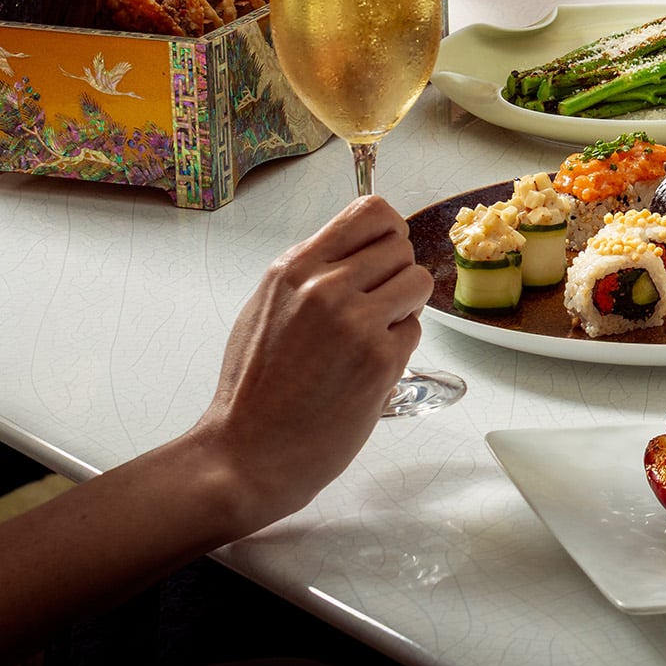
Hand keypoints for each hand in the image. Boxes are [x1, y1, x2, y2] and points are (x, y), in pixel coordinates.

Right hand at [183, 197, 429, 537]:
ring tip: (371, 335)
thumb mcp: (266, 307)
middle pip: (401, 246)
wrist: (248, 453)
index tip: (383, 252)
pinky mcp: (380, 359)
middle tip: (375, 306)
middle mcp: (325, 286)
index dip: (388, 231)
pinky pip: (414, 330)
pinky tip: (365, 368)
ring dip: (403, 307)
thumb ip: (311, 273)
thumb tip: (356, 250)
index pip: (371, 212)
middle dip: (395, 274)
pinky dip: (398, 346)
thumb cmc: (254, 389)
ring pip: (418, 282)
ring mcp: (355, 322)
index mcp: (294, 268)